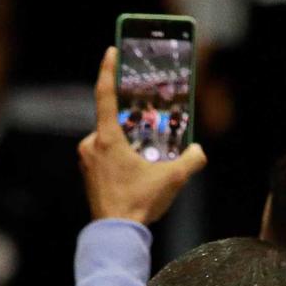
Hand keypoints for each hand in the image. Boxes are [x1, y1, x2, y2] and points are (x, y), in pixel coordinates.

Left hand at [79, 47, 206, 224]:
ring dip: (128, 146)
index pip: (105, 95)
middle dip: (133, 125)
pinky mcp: (88, 175)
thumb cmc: (137, 203)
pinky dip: (121, 159)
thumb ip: (191, 161)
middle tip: (150, 129)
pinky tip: (136, 174)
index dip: (108, 70)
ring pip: (110, 142)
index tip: (111, 51)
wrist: (115, 234)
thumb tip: (199, 151)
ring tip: (146, 161)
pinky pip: (105, 157)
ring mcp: (87, 161)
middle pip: (114, 123)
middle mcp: (91, 145)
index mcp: (107, 138)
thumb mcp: (172, 179)